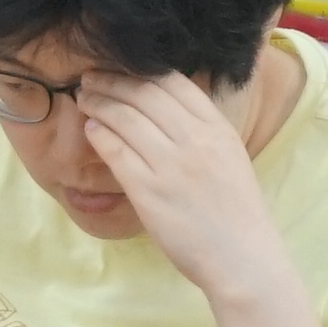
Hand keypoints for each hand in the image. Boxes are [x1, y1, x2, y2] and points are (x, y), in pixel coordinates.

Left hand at [77, 71, 290, 304]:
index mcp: (217, 128)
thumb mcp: (229, 156)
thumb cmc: (236, 212)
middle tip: (90, 77)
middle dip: (111, 80)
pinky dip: (100, 136)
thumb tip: (165, 108)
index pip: (174, 82)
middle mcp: (195, 140)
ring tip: (85, 99)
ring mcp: (171, 165)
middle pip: (144, 94)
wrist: (243, 258)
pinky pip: (117, 152)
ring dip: (99, 104)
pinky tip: (91, 129)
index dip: (140, 69)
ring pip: (125, 119)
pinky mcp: (149, 192)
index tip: (119, 67)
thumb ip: (202, 130)